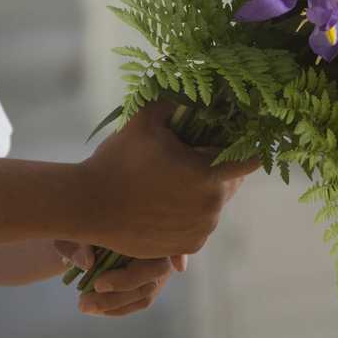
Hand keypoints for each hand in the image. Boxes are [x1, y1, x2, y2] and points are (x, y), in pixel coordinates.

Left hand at [55, 241, 187, 316]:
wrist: (81, 242)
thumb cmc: (79, 230)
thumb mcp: (72, 233)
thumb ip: (78, 244)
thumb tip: (88, 262)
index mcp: (147, 226)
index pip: (169, 239)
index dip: (178, 253)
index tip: (177, 266)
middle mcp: (160, 247)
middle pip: (156, 269)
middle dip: (126, 282)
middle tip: (95, 286)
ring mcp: (158, 268)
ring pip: (146, 291)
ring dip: (115, 301)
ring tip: (82, 304)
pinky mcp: (149, 286)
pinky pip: (140, 302)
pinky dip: (116, 308)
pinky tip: (94, 308)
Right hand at [78, 102, 255, 258]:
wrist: (87, 206)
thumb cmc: (116, 159)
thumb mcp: (145, 120)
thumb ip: (175, 102)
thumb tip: (195, 91)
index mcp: (208, 175)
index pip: (250, 160)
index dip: (250, 148)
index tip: (247, 140)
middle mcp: (211, 206)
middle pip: (232, 183)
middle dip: (221, 168)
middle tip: (198, 157)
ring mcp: (201, 229)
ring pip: (215, 204)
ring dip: (205, 192)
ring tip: (178, 181)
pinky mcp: (188, 246)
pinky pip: (201, 224)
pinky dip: (192, 214)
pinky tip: (172, 201)